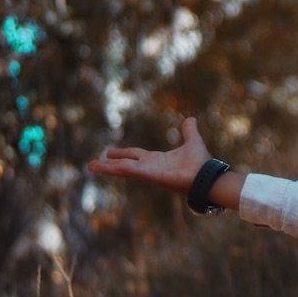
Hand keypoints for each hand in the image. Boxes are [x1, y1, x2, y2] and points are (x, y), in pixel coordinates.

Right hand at [86, 117, 211, 195]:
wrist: (207, 176)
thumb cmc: (202, 164)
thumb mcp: (193, 142)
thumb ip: (189, 132)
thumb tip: (191, 119)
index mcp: (157, 160)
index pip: (135, 155)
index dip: (123, 153)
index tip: (108, 153)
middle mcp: (150, 167)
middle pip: (125, 164)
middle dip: (109, 164)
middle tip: (92, 164)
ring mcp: (149, 173)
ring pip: (123, 169)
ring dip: (106, 168)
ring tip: (90, 166)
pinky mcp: (150, 176)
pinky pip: (130, 170)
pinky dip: (116, 168)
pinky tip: (103, 165)